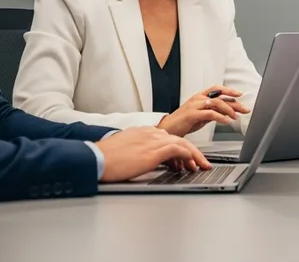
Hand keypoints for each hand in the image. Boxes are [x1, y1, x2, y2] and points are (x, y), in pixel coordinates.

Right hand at [96, 127, 211, 182]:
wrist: (96, 158)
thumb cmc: (104, 158)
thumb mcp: (122, 150)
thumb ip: (135, 150)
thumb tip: (140, 159)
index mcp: (142, 132)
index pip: (166, 137)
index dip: (177, 149)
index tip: (182, 158)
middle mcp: (150, 133)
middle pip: (178, 139)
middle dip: (191, 151)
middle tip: (199, 161)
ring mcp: (153, 140)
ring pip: (182, 144)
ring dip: (194, 155)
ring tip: (201, 165)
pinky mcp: (154, 150)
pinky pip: (179, 150)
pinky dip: (189, 156)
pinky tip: (193, 164)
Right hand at [155, 85, 249, 136]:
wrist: (167, 129)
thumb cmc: (183, 123)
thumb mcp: (201, 116)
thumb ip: (213, 112)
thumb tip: (227, 113)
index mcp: (199, 97)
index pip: (217, 90)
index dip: (230, 91)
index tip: (240, 95)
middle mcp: (198, 98)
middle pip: (219, 95)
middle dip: (234, 101)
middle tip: (245, 108)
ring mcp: (194, 105)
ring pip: (216, 102)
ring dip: (229, 109)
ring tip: (235, 117)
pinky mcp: (192, 114)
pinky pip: (210, 113)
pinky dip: (221, 117)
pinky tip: (226, 121)